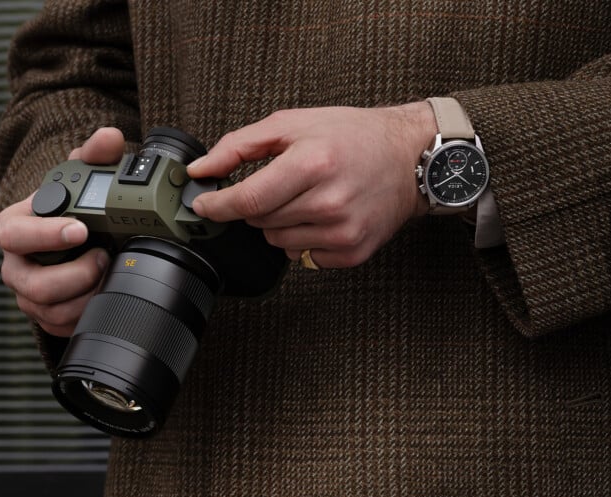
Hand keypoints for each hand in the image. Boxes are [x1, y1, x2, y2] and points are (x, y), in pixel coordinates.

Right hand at [0, 127, 124, 336]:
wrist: (74, 238)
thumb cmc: (72, 208)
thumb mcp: (81, 177)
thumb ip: (93, 155)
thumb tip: (109, 137)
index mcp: (13, 228)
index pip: (14, 235)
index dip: (46, 235)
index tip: (80, 230)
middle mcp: (15, 265)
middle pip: (33, 285)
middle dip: (75, 275)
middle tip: (104, 257)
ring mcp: (28, 295)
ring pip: (51, 311)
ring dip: (87, 295)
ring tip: (109, 272)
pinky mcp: (45, 317)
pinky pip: (63, 327)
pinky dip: (88, 313)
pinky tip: (105, 293)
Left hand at [187, 104, 435, 268]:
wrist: (409, 158)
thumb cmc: (352, 136)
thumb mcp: (293, 124)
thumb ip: (240, 146)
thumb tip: (201, 170)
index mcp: (313, 164)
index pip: (249, 200)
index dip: (218, 205)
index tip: (202, 203)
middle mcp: (329, 202)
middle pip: (261, 222)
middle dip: (259, 205)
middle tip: (284, 182)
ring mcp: (343, 232)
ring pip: (277, 242)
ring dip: (280, 223)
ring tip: (308, 197)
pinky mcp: (352, 252)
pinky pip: (302, 257)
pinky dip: (303, 239)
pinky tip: (324, 216)